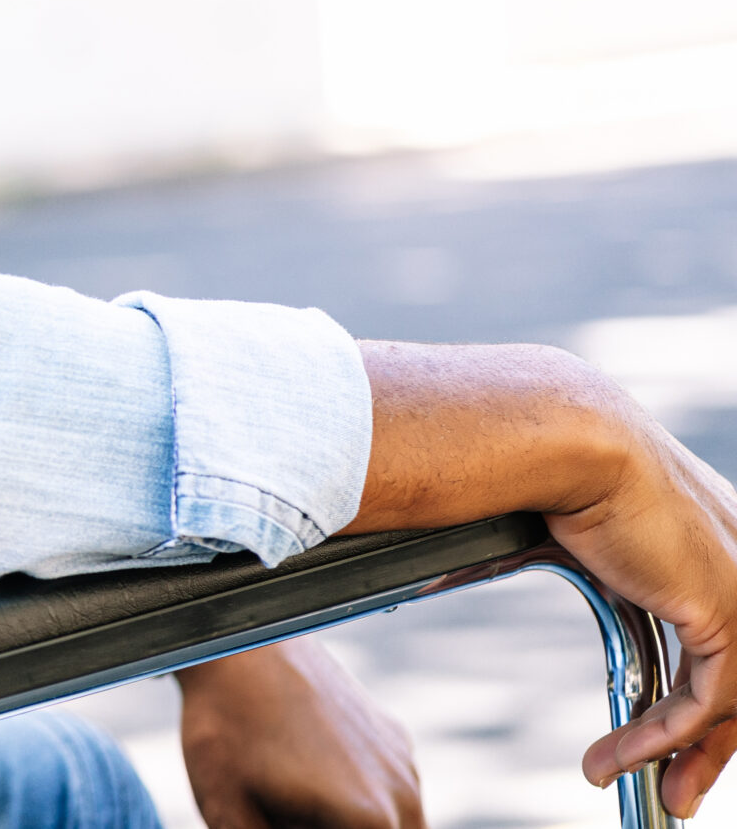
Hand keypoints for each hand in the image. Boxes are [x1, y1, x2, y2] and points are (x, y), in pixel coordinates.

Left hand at [178, 639, 420, 828]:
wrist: (237, 639)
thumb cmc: (226, 727)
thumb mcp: (228, 813)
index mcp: (371, 824)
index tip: (284, 824)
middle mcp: (404, 797)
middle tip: (282, 816)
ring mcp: (404, 765)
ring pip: (395, 828)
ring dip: (349, 825)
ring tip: (289, 808)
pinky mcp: (394, 739)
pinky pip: (389, 796)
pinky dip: (357, 808)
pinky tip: (304, 784)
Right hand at [549, 402, 736, 814]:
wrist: (561, 435)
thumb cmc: (547, 460)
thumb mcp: (578, 520)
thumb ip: (584, 548)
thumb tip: (511, 544)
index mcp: (716, 532)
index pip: (726, 638)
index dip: (703, 697)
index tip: (666, 733)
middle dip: (711, 745)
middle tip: (676, 790)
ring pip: (734, 698)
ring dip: (687, 755)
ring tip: (645, 789)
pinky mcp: (727, 608)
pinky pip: (708, 699)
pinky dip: (664, 737)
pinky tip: (619, 755)